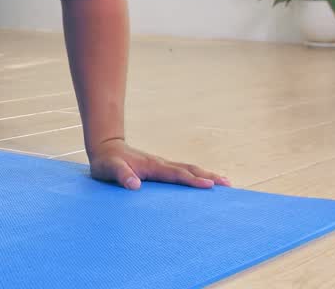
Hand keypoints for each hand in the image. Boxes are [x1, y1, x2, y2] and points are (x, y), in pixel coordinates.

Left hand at [89, 138, 231, 189]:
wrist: (105, 147)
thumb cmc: (106, 162)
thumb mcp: (109, 169)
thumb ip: (121, 176)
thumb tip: (134, 186)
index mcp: (152, 166)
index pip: (177, 174)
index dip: (193, 181)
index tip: (210, 186)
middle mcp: (160, 164)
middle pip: (189, 169)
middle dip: (209, 177)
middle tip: (228, 185)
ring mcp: (161, 165)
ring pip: (188, 169)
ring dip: (206, 175)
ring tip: (224, 183)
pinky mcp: (160, 168)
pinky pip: (182, 172)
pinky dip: (196, 176)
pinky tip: (202, 182)